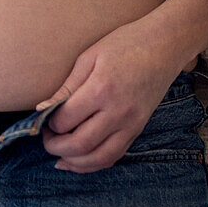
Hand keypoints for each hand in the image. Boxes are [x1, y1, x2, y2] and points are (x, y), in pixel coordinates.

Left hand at [36, 21, 184, 172]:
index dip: (48, 124)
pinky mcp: (139, 129)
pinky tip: (79, 160)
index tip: (42, 118)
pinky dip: (95, 163)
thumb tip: (42, 109)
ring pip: (99, 158)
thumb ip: (66, 87)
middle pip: (80, 144)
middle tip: (46, 138)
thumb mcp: (89, 57)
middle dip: (56, 147)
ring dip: (75, 162)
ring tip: (59, 155)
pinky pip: (115, 155)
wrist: (165, 46)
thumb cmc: (124, 44)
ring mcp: (132, 123)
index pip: (66, 120)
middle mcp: (118, 111)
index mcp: (101, 89)